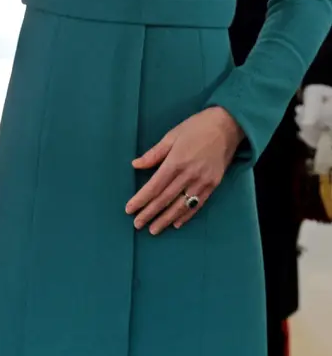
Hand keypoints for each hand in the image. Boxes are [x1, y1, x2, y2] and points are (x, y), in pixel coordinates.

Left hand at [125, 106, 244, 234]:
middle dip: (150, 213)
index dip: (141, 199)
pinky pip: (197, 204)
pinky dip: (186, 215)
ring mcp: (202, 182)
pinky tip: (176, 223)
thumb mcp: (172, 136)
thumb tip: (136, 165)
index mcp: (176, 162)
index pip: (154, 186)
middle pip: (165, 199)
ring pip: (180, 206)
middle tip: (137, 224)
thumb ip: (154, 154)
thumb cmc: (196, 127)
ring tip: (154, 229)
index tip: (130, 209)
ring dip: (166, 219)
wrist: (226, 126)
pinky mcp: (213, 185)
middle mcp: (188, 175)